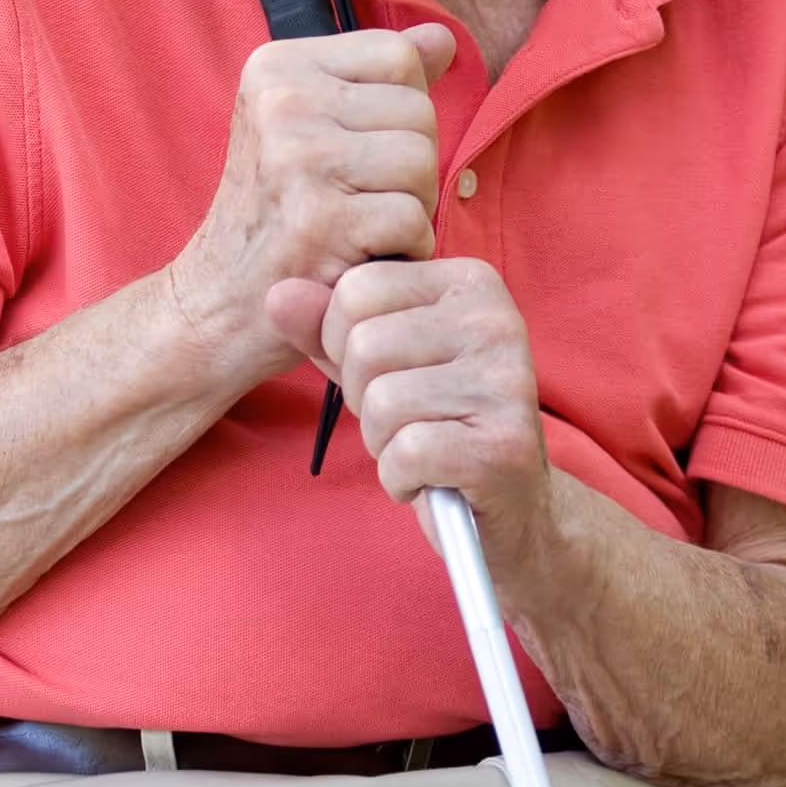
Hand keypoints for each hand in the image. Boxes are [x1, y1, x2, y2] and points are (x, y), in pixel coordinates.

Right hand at [163, 23, 456, 382]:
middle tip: (354, 201)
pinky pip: (414, 219)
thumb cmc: (275, 214)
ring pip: (422, 162)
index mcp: (276, 66)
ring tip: (359, 227)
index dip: (398, 112)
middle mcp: (281, 102)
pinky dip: (404, 251)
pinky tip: (361, 259)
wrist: (219, 304)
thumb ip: (376, 79)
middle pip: (418, 110)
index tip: (352, 151)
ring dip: (410, 208)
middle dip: (409, 165)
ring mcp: (298, 160)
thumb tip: (441, 37)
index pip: (398, 55)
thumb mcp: (310, 127)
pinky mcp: (319, 221)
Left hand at [317, 256, 547, 526]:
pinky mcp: (503, 445)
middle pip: (363, 346)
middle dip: (362, 398)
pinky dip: (401, 478)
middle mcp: (496, 320)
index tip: (388, 375)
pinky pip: (405, 453)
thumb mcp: (376, 364)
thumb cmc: (437, 422)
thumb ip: (325, 327)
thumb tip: (278, 295)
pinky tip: (432, 477)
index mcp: (469, 282)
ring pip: (380, 402)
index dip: (341, 344)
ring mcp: (506, 381)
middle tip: (407, 420)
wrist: (508, 504)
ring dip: (383, 442)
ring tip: (423, 449)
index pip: (355, 289)